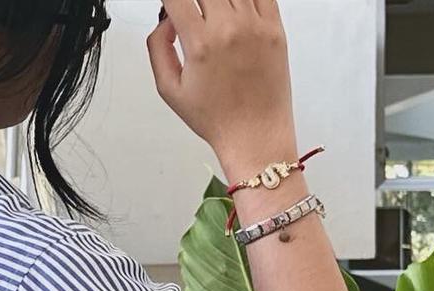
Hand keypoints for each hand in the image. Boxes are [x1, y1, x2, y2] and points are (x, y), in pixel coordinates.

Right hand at [147, 0, 298, 179]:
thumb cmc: (216, 117)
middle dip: (192, 0)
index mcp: (201, 44)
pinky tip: (234, 8)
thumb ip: (158, 48)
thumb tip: (166, 21)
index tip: (168, 4)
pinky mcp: (276, 29)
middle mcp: (230, 29)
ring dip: (216, 1)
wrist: (255, 134)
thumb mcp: (169, 89)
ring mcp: (256, 26)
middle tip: (189, 14)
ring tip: (210, 15)